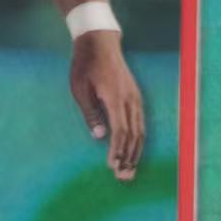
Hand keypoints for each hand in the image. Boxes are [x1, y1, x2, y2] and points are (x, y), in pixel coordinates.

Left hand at [70, 31, 144, 181]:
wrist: (99, 42)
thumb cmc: (85, 65)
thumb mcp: (79, 89)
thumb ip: (90, 113)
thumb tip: (99, 136)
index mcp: (115, 98)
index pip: (120, 131)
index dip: (118, 151)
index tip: (113, 167)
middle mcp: (130, 99)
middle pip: (134, 135)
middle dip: (129, 158)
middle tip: (123, 178)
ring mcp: (135, 97)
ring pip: (140, 131)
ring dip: (136, 152)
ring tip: (130, 170)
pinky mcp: (135, 96)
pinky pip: (141, 123)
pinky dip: (138, 140)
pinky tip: (134, 151)